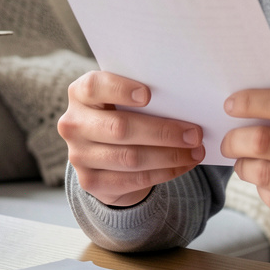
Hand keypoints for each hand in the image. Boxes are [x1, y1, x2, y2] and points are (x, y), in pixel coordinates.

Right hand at [58, 71, 204, 206]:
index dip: (120, 89)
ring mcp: (78, 156)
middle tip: (194, 133)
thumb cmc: (122, 111)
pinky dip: (164, 172)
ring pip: (130, 158)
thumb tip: (184, 97)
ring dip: (169, 155)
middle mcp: (74, 124)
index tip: (148, 95)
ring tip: (196, 151)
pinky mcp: (90, 182)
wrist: (104, 151)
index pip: (94, 87)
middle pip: (120, 128)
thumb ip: (142, 93)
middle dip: (163, 132)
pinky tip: (184, 164)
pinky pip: (133, 180)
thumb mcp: (124, 97)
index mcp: (80, 93)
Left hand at [220, 89, 269, 253]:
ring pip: (263, 175)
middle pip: (265, 143)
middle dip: (236, 139)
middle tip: (229, 139)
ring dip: (244, 166)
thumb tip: (262, 108)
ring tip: (244, 160)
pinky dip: (264, 188)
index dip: (251, 102)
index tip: (233, 104)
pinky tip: (268, 181)